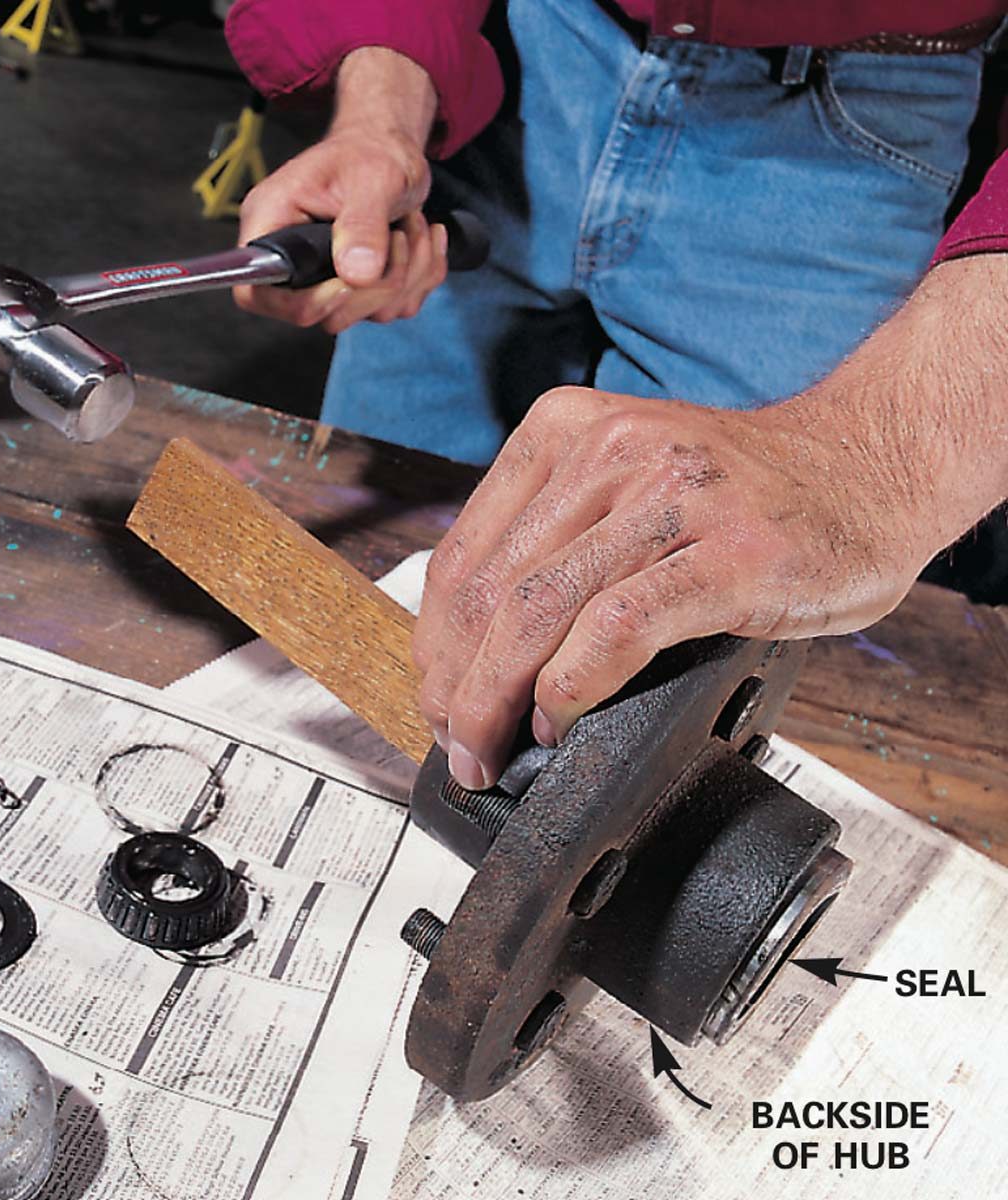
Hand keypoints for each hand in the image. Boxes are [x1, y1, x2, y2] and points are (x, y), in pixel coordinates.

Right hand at [234, 47, 448, 333]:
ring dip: (408, 274)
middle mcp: (294, 259)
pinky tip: (420, 238)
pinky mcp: (360, 289)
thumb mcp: (371, 177)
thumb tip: (357, 275)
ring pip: (366, 313)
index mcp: (273, 225)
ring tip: (412, 225)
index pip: (257, 293)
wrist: (391, 151)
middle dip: (376, 286)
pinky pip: (394, 307)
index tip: (349, 282)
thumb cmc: (371, 152)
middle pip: (324, 316)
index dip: (302, 304)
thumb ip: (362, 224)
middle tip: (400, 235)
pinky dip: (421, 276)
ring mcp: (328, 280)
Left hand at [411, 385, 941, 790]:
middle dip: (456, 683)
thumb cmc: (745, 491)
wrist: (873, 464)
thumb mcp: (626, 480)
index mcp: (568, 431)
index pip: (464, 552)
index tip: (436, 694)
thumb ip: (556, 535)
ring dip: (495, 697)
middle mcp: (611, 451)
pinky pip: (618, 627)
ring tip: (487, 749)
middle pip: (492, 590)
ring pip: (540, 610)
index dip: (434, 642)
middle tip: (454, 741)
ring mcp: (671, 498)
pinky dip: (571, 687)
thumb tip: (479, 639)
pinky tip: (556, 721)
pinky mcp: (729, 553)